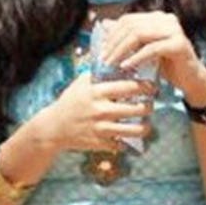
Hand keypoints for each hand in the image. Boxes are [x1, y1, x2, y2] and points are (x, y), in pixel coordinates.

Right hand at [36, 71, 154, 151]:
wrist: (53, 127)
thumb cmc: (70, 102)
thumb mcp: (81, 83)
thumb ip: (100, 73)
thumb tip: (119, 60)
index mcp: (97, 92)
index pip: (129, 87)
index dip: (145, 86)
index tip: (152, 87)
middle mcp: (101, 110)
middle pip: (137, 109)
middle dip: (148, 107)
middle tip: (150, 105)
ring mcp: (101, 128)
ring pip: (134, 130)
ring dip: (144, 127)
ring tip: (146, 124)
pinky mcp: (100, 143)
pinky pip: (122, 145)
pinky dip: (127, 142)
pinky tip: (129, 137)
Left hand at [98, 11, 205, 102]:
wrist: (191, 80)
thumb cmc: (167, 65)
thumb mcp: (143, 49)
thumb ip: (128, 37)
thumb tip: (105, 23)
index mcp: (158, 17)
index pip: (129, 19)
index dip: (112, 33)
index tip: (101, 50)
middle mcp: (167, 19)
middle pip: (132, 26)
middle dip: (114, 43)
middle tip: (103, 59)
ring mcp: (174, 30)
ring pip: (139, 35)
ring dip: (121, 50)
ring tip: (111, 63)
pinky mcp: (179, 44)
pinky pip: (151, 49)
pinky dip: (136, 58)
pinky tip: (126, 67)